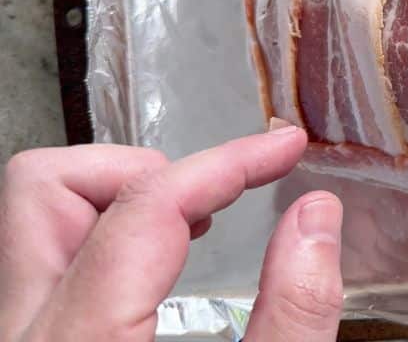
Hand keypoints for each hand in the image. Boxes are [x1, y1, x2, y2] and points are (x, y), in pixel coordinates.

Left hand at [0, 123, 343, 341]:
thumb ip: (292, 317)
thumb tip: (314, 216)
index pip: (145, 205)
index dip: (228, 163)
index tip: (282, 148)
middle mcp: (31, 334)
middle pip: (47, 185)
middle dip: (144, 174)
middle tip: (211, 202)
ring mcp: (26, 336)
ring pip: (37, 214)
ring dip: (118, 201)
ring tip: (186, 232)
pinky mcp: (37, 341)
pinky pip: (49, 257)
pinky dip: (107, 240)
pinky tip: (158, 270)